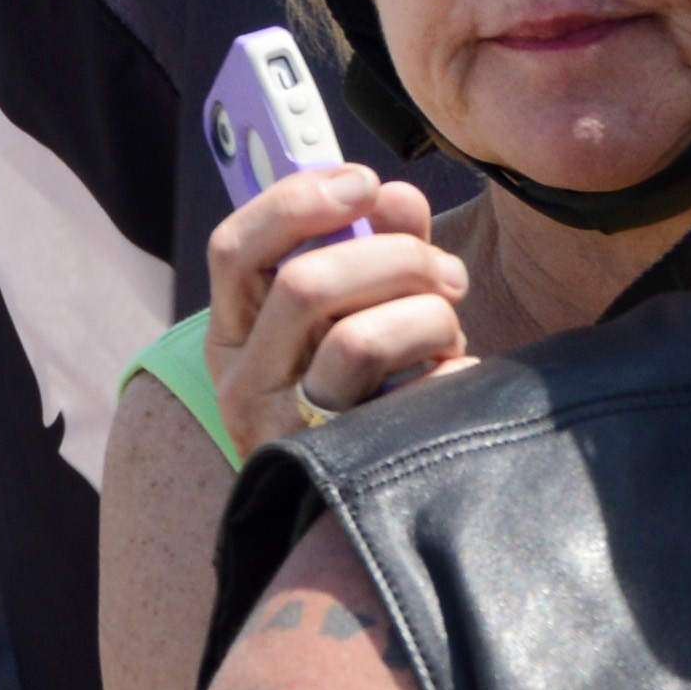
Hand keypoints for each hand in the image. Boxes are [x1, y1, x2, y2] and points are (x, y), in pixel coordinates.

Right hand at [212, 163, 467, 451]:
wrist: (360, 507)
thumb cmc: (359, 392)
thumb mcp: (349, 315)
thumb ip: (370, 248)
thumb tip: (395, 196)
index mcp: (233, 336)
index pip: (235, 248)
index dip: (299, 202)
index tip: (364, 182)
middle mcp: (242, 385)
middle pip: (306, 283)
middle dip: (395, 258)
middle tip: (444, 270)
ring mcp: (286, 432)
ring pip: (359, 340)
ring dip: (427, 317)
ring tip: (448, 330)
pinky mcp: (342, 471)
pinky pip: (414, 401)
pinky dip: (452, 373)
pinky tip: (457, 375)